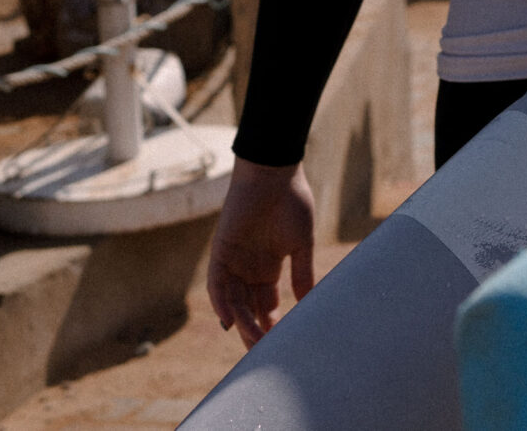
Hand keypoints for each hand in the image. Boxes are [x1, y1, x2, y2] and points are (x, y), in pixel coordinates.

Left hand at [207, 158, 315, 349]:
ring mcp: (234, 261)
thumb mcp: (301, 243)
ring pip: (233, 300)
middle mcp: (249, 268)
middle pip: (248, 306)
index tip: (281, 342)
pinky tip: (230, 320)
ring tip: (252, 340)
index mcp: (269, 267)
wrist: (275, 174)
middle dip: (255, 328)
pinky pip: (217, 283)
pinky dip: (221, 302)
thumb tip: (309, 301)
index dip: (272, 322)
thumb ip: (302, 273)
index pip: (266, 303)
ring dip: (241, 320)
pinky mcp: (221, 252)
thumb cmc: (292, 202)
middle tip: (264, 351)